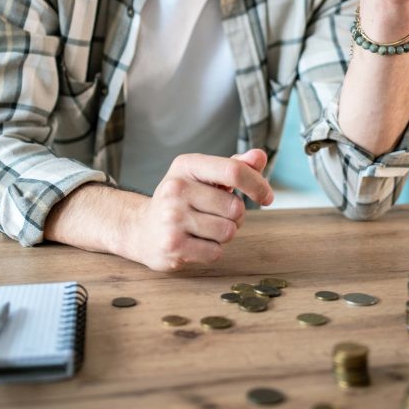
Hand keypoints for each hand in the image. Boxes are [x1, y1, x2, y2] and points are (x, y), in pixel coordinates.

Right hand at [126, 149, 272, 271]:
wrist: (140, 229)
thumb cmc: (180, 200)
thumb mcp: (203, 176)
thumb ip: (233, 166)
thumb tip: (260, 157)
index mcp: (186, 165)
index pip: (233, 171)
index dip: (257, 184)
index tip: (267, 196)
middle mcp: (176, 189)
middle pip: (235, 207)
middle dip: (236, 216)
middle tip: (217, 215)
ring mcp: (172, 218)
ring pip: (228, 232)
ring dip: (224, 234)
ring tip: (204, 229)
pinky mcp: (173, 246)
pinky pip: (215, 252)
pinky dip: (212, 251)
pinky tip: (195, 242)